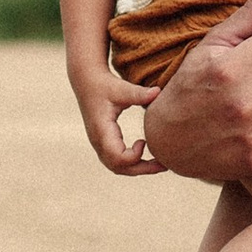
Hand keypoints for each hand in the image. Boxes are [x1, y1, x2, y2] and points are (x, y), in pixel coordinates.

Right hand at [68, 58, 159, 175]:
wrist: (87, 83)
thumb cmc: (105, 85)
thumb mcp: (122, 89)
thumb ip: (139, 93)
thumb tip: (159, 91)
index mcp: (102, 131)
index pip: (118, 158)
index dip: (134, 156)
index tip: (144, 140)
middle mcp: (98, 142)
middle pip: (119, 167)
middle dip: (143, 169)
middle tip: (164, 165)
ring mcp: (99, 144)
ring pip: (118, 168)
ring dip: (138, 168)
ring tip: (159, 165)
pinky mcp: (103, 143)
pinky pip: (116, 162)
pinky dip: (132, 164)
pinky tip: (146, 157)